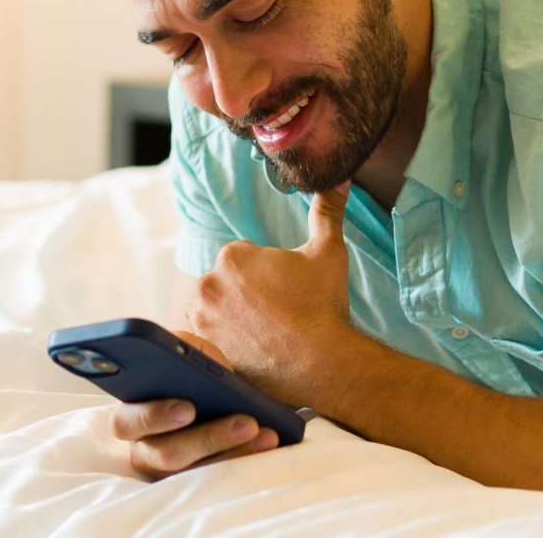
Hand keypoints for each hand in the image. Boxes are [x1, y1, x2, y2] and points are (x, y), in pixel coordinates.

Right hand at [109, 330, 279, 477]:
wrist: (208, 393)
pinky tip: (268, 441)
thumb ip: (181, 348)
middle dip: (208, 438)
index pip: (123, 422)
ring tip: (266, 433)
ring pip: (197, 472)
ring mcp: (168, 472)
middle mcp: (143, 448)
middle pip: (167, 454)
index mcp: (130, 414)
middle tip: (246, 423)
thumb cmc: (190, 372)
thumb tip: (185, 353)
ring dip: (235, 451)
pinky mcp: (192, 483)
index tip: (189, 408)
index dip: (154, 417)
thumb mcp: (186, 353)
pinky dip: (245, 459)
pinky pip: (217, 479)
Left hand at [185, 184, 352, 399]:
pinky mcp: (205, 351)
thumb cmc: (324, 306)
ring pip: (216, 308)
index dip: (267, 273)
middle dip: (247, 293)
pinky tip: (252, 346)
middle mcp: (208, 285)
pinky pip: (209, 339)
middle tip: (279, 311)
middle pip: (227, 282)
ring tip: (266, 330)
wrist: (324, 365)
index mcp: (232, 256)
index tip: (285, 289)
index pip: (243, 257)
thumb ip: (327, 212)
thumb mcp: (328, 252)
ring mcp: (203, 321)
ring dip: (232, 315)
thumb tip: (339, 178)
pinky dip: (224, 340)